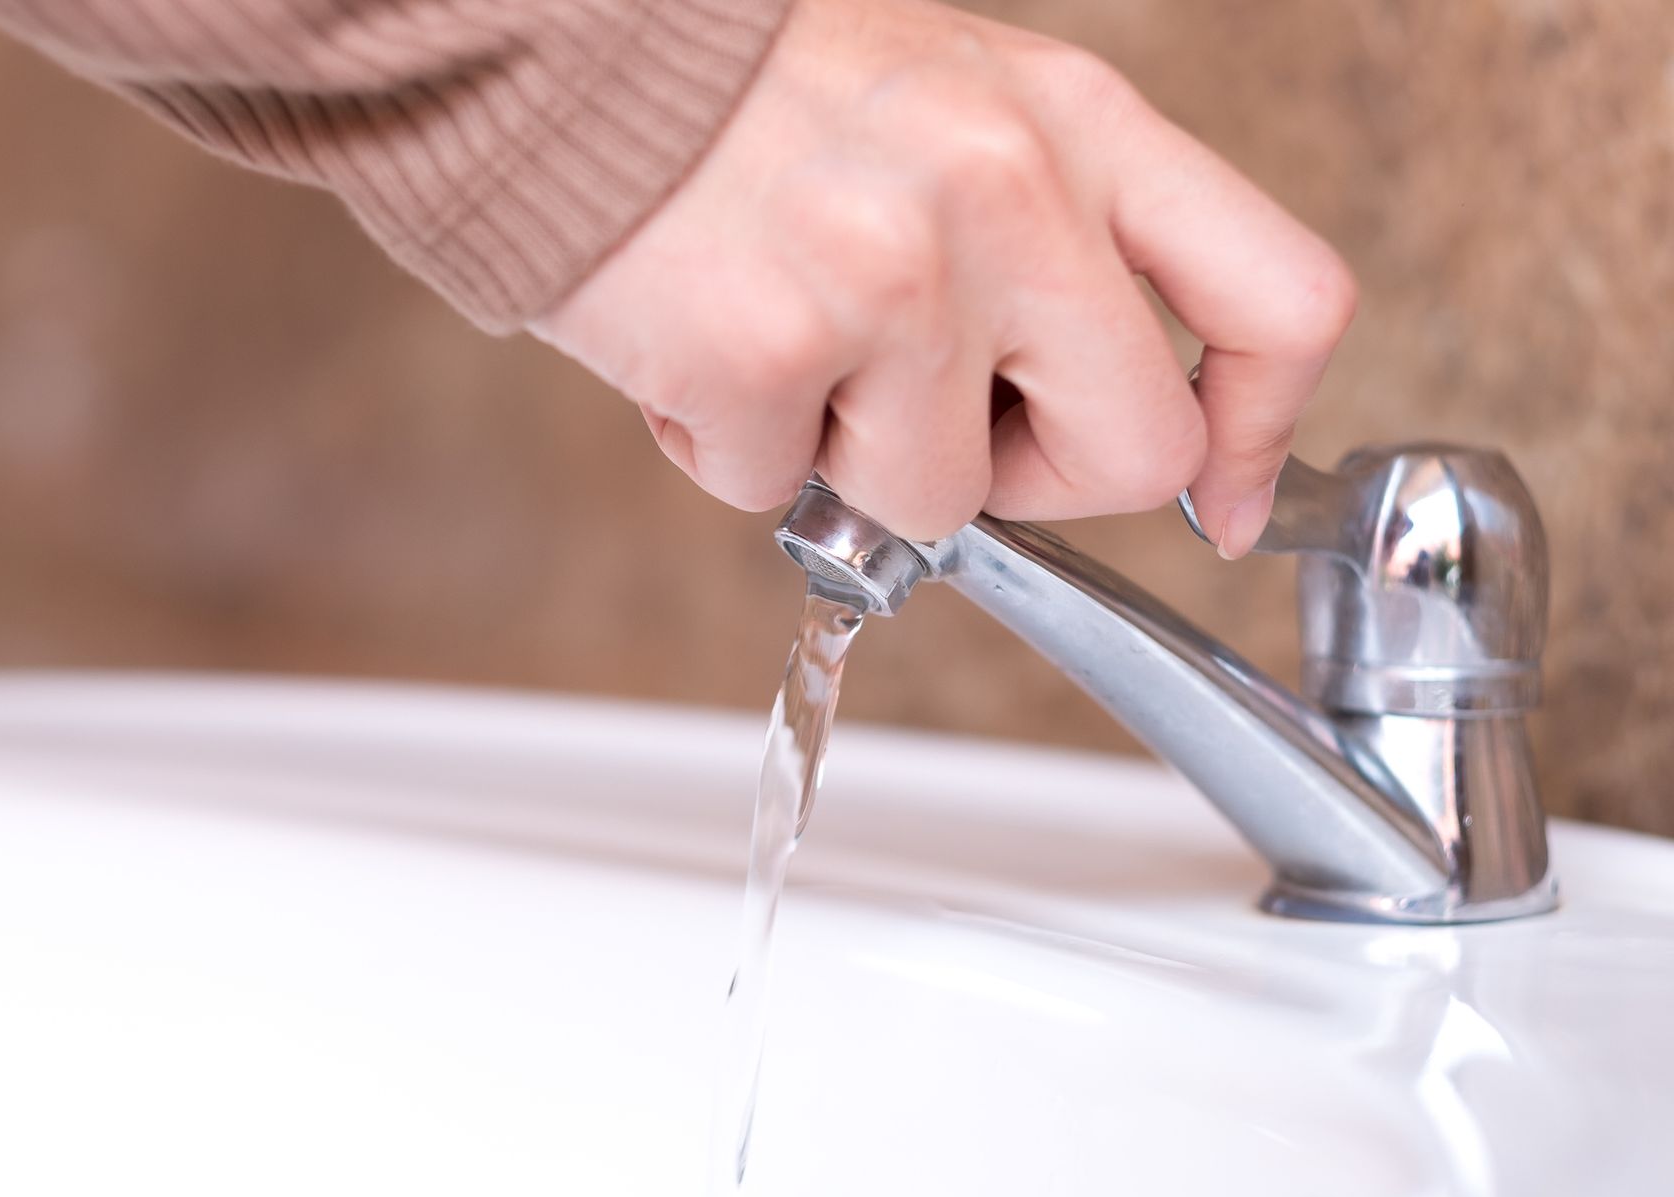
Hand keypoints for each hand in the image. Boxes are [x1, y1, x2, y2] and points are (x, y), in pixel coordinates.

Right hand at [530, 0, 1356, 554]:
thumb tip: (1078, 406)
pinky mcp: (762, 350)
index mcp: (1079, 125)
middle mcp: (1010, 196)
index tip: (1225, 496)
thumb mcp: (961, 108)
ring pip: (936, 501)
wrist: (569, 44)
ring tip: (784, 342)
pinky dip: (726, 448)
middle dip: (1036, 478)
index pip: (1278, 298)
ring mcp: (891, 279)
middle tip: (944, 426)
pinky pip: (775, 493)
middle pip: (1135, 451)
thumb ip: (1055, 236)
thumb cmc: (756, 89)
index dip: (1263, 425)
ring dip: (849, 455)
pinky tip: (696, 347)